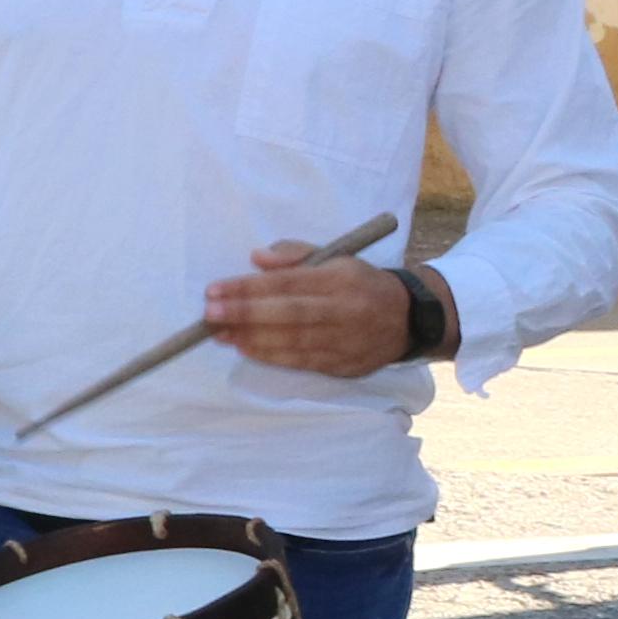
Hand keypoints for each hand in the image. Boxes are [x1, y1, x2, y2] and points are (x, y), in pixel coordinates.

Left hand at [206, 242, 420, 380]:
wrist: (407, 318)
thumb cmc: (358, 283)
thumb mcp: (336, 257)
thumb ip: (295, 253)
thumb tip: (256, 258)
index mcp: (341, 278)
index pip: (289, 283)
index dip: (250, 288)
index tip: (215, 291)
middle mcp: (345, 310)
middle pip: (290, 314)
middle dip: (246, 314)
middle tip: (209, 315)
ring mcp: (347, 340)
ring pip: (294, 342)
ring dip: (252, 339)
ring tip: (220, 334)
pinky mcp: (345, 364)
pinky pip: (303, 362)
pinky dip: (272, 357)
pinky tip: (246, 349)